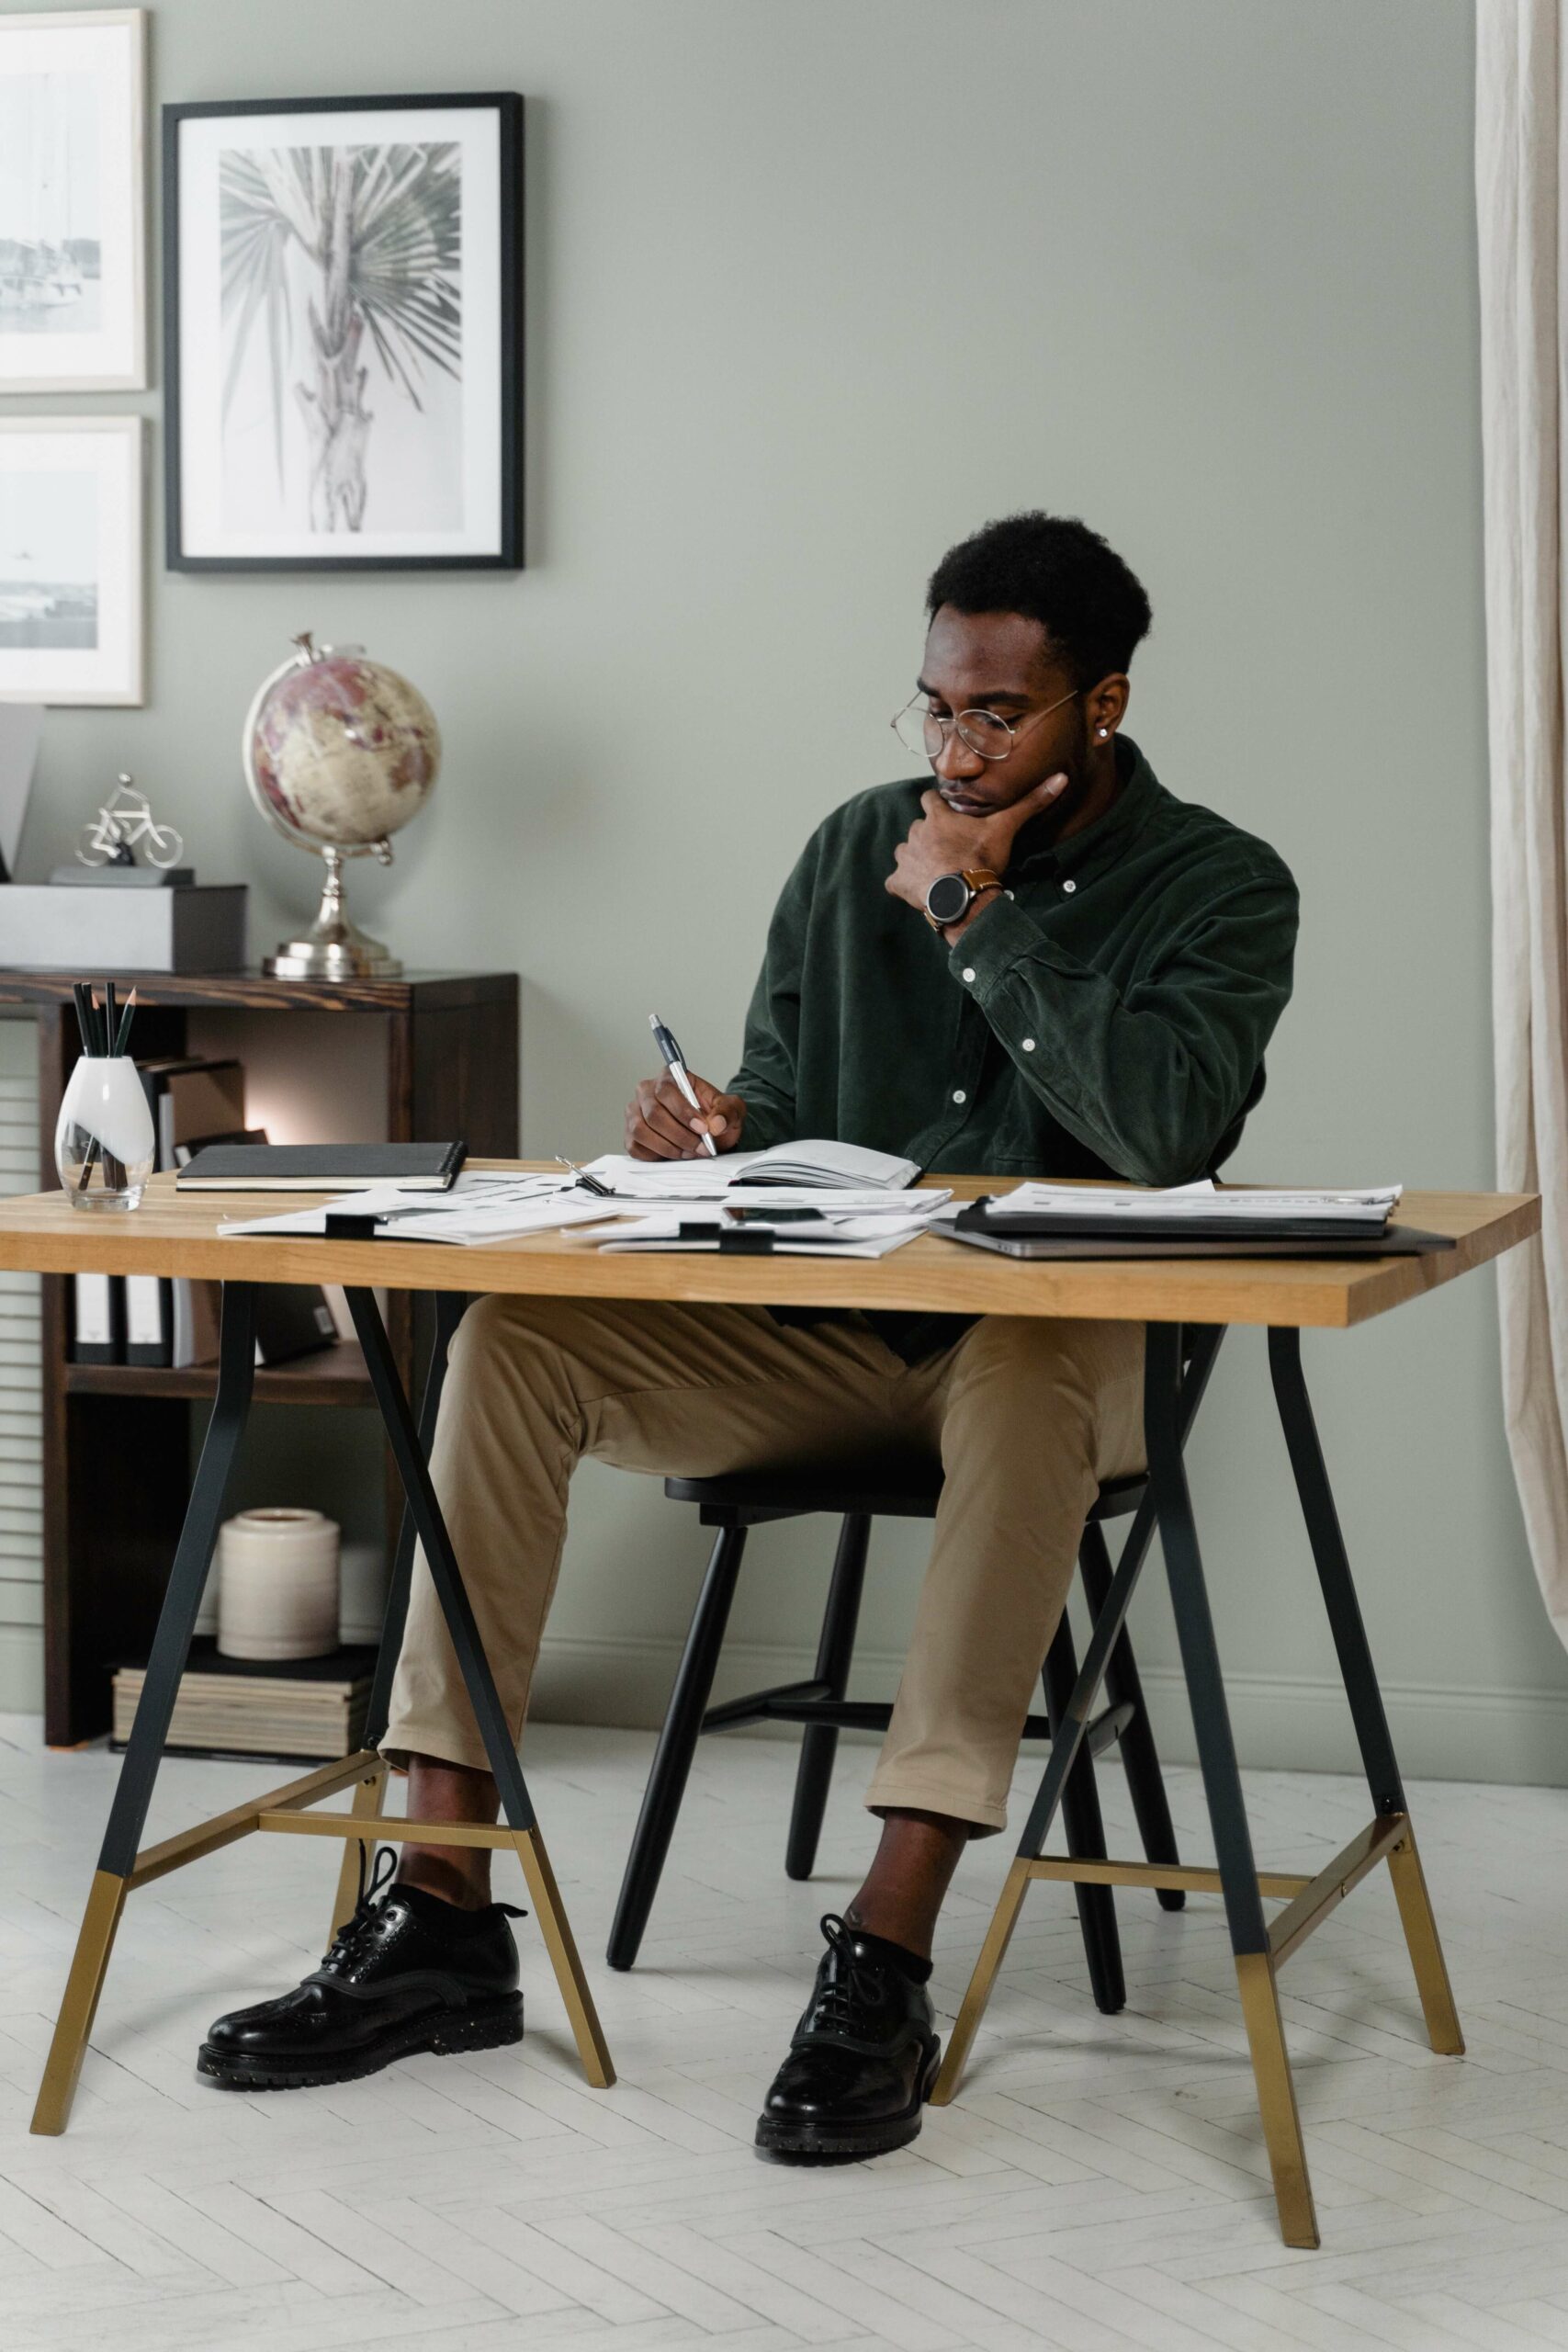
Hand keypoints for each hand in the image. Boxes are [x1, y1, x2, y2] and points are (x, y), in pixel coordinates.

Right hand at [625, 1069, 746, 1160]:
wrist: (710, 1133)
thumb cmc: (715, 1115)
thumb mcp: (731, 1109)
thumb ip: (727, 1112)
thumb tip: (716, 1124)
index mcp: (669, 1077)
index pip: (666, 1090)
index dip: (683, 1112)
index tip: (702, 1128)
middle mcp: (647, 1092)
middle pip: (653, 1114)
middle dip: (679, 1135)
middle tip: (700, 1147)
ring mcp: (635, 1113)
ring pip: (641, 1131)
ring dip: (668, 1147)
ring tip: (689, 1152)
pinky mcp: (631, 1134)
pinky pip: (635, 1147)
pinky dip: (656, 1155)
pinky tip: (675, 1155)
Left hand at [885, 775, 1068, 915]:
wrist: (962, 895)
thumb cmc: (981, 859)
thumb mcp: (1006, 828)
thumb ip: (1030, 803)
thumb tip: (1060, 778)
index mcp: (938, 817)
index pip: (929, 798)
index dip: (936, 804)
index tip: (947, 813)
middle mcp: (916, 832)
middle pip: (917, 827)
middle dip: (928, 835)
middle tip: (947, 849)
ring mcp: (905, 858)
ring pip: (904, 851)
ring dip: (915, 858)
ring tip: (934, 870)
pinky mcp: (898, 882)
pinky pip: (894, 881)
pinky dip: (903, 885)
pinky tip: (918, 891)